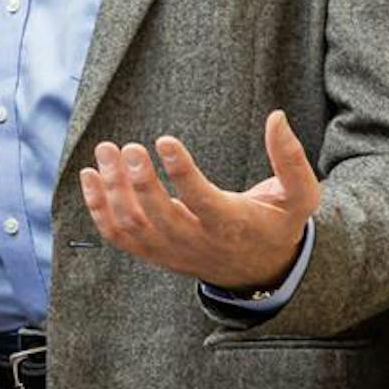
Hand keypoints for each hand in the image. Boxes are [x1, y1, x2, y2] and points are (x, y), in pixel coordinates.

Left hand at [78, 109, 320, 290]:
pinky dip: (98, 208)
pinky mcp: (152, 253)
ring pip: (132, 225)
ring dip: (113, 189)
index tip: (163, 140)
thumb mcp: (299, 197)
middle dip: (138, 180)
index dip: (181, 173)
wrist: (259, 271)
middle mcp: (196, 241)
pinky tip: (90, 175)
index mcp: (231, 226)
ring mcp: (170, 250)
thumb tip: (277, 117)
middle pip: (158, 216)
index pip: (202, 201)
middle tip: (127, 146)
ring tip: (106, 151)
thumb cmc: (276, 224)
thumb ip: (292, 159)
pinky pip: (117, 235)